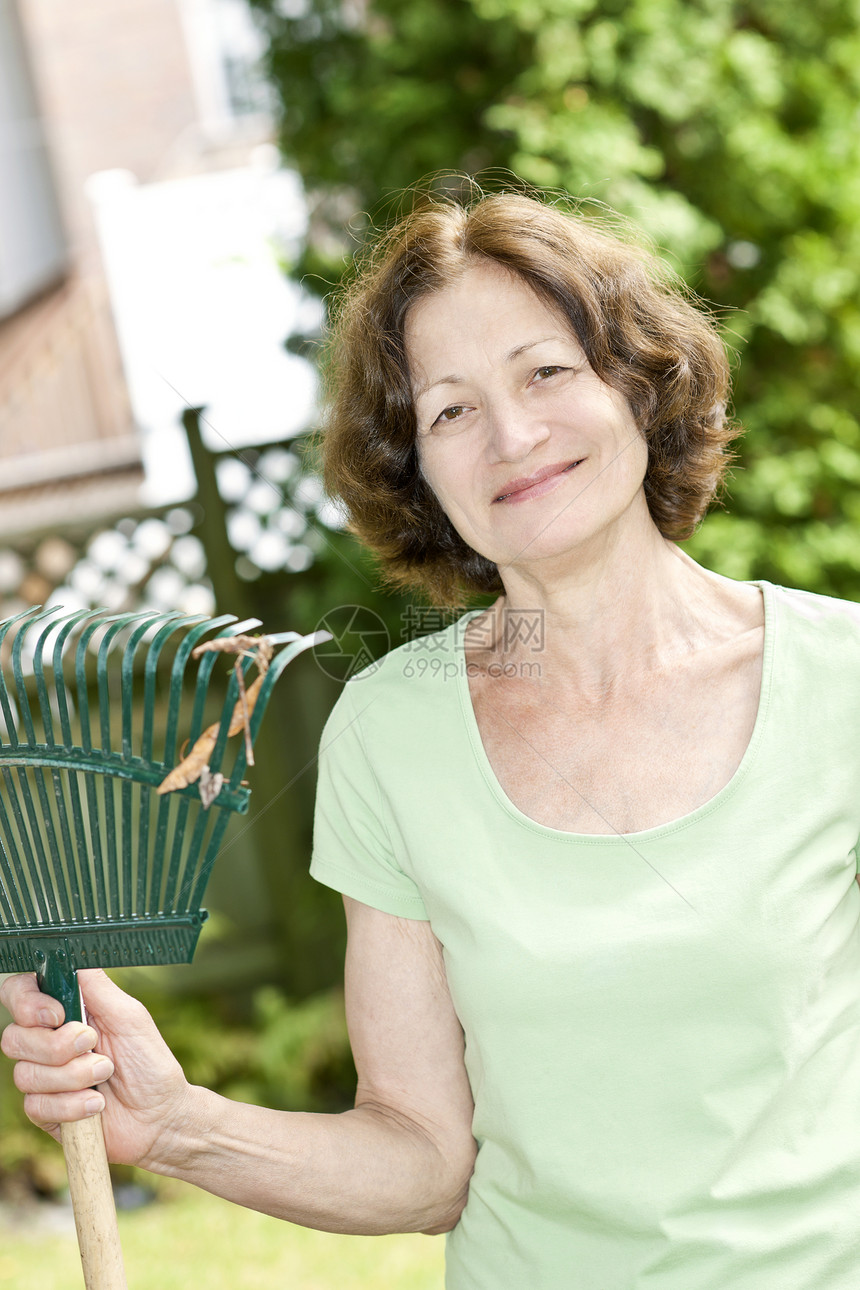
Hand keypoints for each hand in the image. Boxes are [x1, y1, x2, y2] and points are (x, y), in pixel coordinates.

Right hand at [0, 969, 192, 1171]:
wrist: (160, 1116)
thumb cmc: (149, 1062)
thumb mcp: (129, 1016)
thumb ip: (97, 987)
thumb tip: (72, 956)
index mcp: (66, 1011)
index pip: (19, 994)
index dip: (26, 1002)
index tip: (56, 1015)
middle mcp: (48, 1042)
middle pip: (14, 1037)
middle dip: (57, 1046)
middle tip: (93, 1044)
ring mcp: (44, 1078)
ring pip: (25, 1074)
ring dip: (74, 1077)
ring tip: (106, 1074)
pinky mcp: (45, 1112)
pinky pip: (36, 1106)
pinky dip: (73, 1105)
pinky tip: (97, 1106)